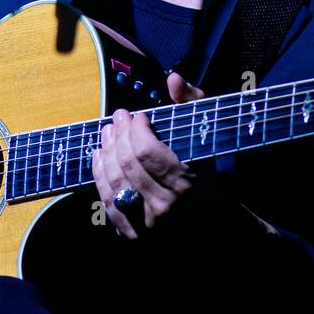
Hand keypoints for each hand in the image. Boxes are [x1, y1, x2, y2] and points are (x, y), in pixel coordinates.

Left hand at [92, 71, 202, 238]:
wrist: (214, 227)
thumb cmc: (211, 179)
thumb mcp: (206, 139)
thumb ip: (192, 105)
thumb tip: (173, 78)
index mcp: (185, 184)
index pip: (146, 151)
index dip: (135, 129)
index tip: (136, 116)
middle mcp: (164, 207)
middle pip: (127, 163)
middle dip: (118, 135)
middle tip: (118, 118)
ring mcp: (147, 225)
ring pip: (114, 181)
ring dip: (105, 151)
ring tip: (108, 132)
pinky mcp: (133, 235)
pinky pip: (108, 202)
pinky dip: (99, 176)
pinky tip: (98, 156)